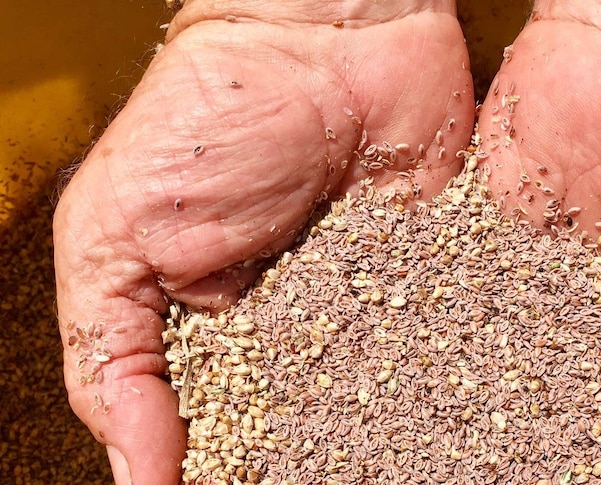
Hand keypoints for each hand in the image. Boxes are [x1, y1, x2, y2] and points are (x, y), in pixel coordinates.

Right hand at [54, 1, 472, 483]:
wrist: (326, 34)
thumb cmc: (206, 118)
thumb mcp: (115, 235)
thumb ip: (111, 354)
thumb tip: (138, 473)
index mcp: (212, 333)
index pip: (215, 433)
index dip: (224, 476)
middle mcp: (294, 334)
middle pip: (302, 435)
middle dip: (309, 469)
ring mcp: (369, 311)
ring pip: (380, 411)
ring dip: (390, 451)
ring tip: (415, 480)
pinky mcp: (435, 282)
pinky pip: (445, 352)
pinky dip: (455, 394)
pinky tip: (468, 441)